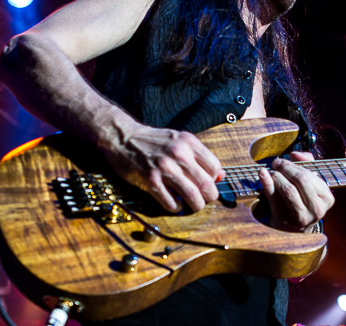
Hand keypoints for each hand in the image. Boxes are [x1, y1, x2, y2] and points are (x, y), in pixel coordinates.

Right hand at [104, 124, 223, 212]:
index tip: (210, 184)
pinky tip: (175, 204)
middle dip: (210, 196)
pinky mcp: (150, 180)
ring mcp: (164, 168)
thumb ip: (200, 156)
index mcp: (189, 143)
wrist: (124, 137)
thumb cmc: (155, 141)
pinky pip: (170, 201)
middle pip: (206, 183)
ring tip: (194, 205)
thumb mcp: (180, 141)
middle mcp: (179, 154)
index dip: (215, 179)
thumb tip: (221, 176)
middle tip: (206, 199)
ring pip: (192, 195)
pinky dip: (176, 207)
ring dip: (196, 205)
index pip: (214, 167)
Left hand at [258, 151, 334, 232]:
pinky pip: (274, 199)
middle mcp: (317, 209)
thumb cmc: (303, 200)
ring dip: (277, 176)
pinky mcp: (285, 221)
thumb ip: (306, 163)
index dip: (294, 165)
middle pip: (301, 180)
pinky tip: (262, 174)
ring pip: (289, 190)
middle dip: (286, 168)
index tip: (283, 160)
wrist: (294, 229)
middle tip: (276, 163)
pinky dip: (266, 183)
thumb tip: (294, 154)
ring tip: (271, 171)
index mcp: (327, 198)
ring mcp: (301, 217)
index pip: (310, 175)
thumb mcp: (311, 183)